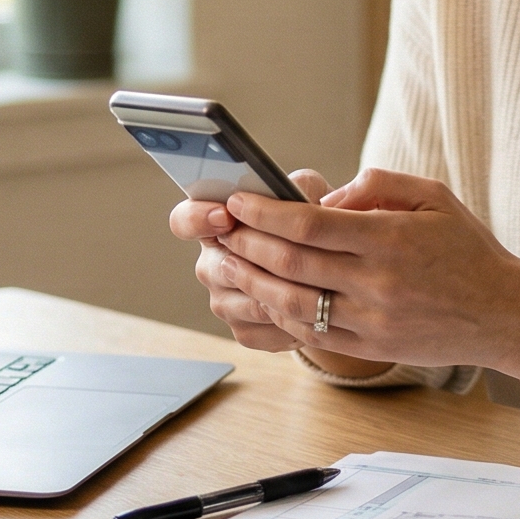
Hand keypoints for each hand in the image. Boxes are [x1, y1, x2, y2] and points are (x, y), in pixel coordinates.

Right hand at [175, 173, 325, 355]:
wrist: (335, 267)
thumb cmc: (315, 220)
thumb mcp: (312, 194)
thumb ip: (304, 187)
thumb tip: (307, 196)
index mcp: (216, 223)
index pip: (184, 220)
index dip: (198, 218)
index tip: (226, 215)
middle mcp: (213, 263)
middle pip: (213, 267)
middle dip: (250, 260)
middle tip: (282, 254)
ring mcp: (225, 300)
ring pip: (239, 302)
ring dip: (274, 293)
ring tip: (311, 283)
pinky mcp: (245, 331)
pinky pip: (258, 330)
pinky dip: (286, 322)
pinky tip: (314, 310)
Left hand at [210, 168, 519, 378]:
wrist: (504, 314)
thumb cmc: (468, 248)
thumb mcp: (433, 197)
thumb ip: (377, 185)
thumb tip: (326, 197)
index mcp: (391, 239)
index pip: (311, 224)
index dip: (265, 213)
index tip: (239, 201)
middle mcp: (378, 283)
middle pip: (292, 262)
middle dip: (246, 243)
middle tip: (219, 228)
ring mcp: (372, 320)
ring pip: (293, 302)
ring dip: (251, 280)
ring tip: (227, 261)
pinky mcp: (371, 346)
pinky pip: (311, 332)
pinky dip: (278, 312)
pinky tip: (261, 294)